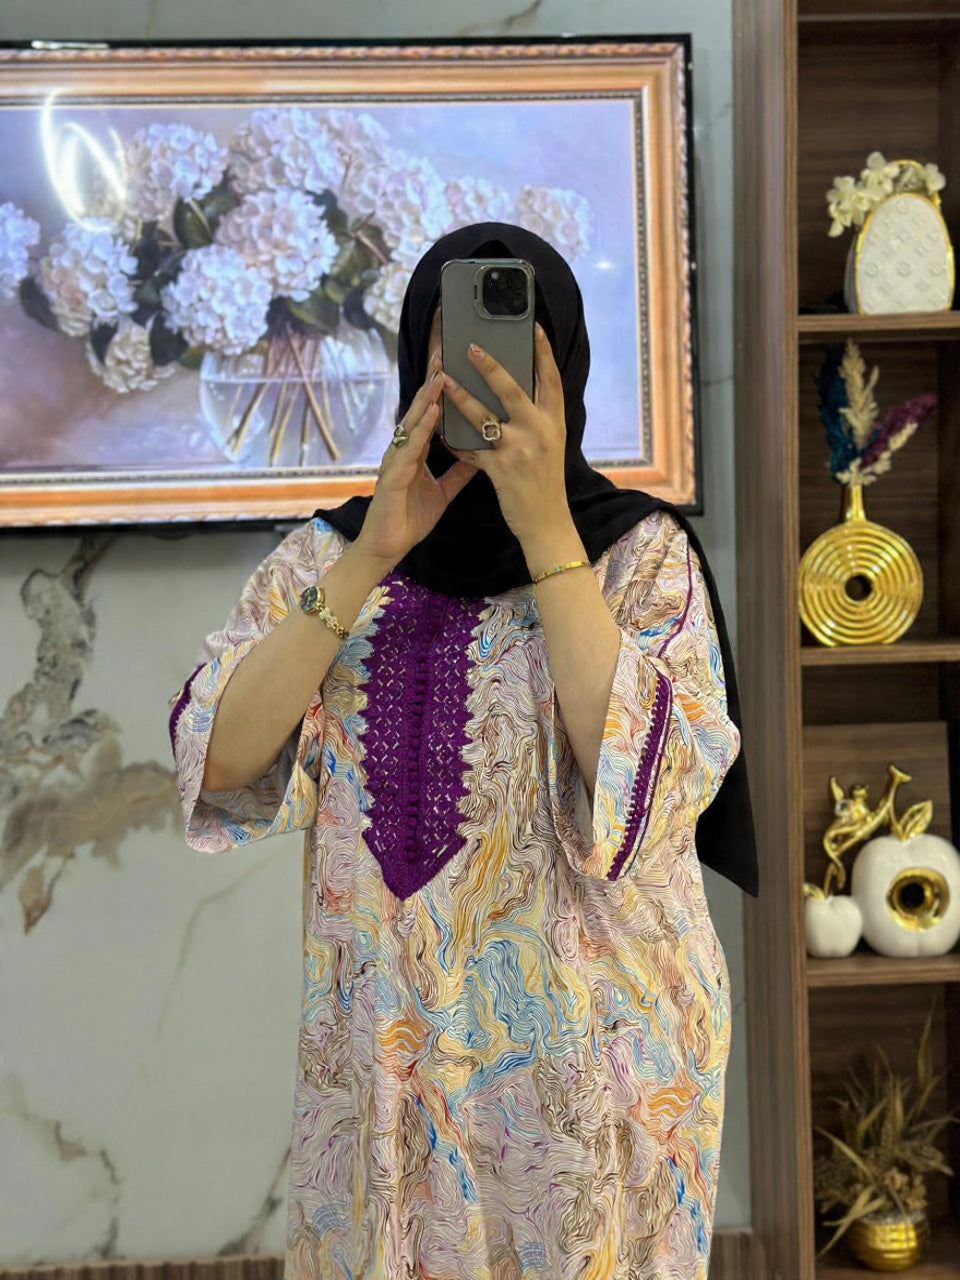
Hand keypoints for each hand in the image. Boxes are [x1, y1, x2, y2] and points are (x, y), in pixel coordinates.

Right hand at [354, 351, 476, 570]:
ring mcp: (396, 460)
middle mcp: (403, 451)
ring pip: (412, 424)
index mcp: (415, 453)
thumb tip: (480, 455)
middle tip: (444, 355)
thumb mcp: (442, 492)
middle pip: (419, 411)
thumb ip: (458, 472)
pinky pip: (409, 448)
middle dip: (431, 384)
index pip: (428, 416)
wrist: (387, 547)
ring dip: (426, 399)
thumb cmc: (409, 519)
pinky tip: (431, 413)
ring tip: (440, 375)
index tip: (450, 368)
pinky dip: (421, 429)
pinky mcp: (393, 476)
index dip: (438, 392)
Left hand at [440, 323, 570, 549]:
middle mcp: (539, 431)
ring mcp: (519, 450)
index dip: (543, 352)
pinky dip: (455, 441)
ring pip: (483, 416)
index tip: (534, 327)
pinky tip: (441, 432)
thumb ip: (538, 418)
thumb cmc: (546, 482)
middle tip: (470, 347)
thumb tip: (520, 391)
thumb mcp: (550, 444)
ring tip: (443, 381)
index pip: (551, 379)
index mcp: (554, 422)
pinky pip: (471, 449)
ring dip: (460, 397)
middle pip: (511, 389)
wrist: (546, 522)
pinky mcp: (501, 469)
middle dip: (489, 366)